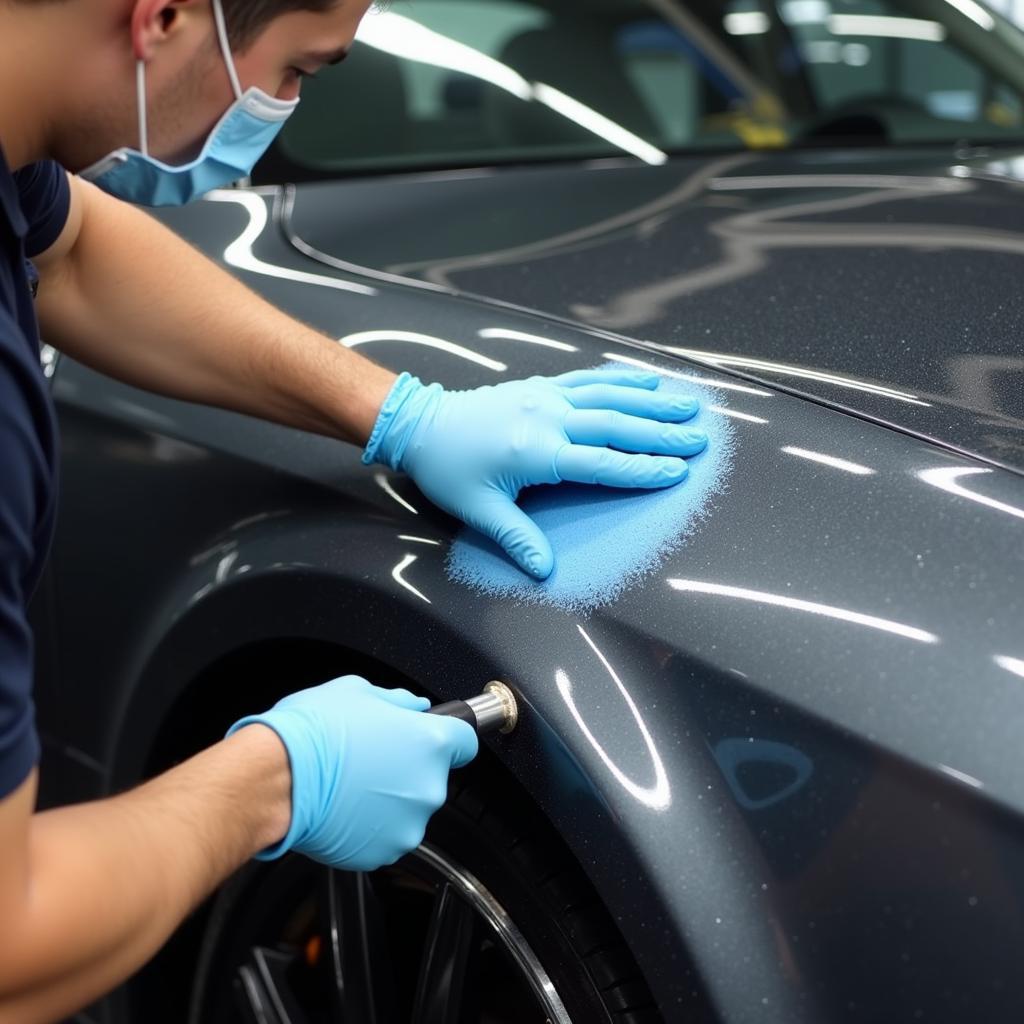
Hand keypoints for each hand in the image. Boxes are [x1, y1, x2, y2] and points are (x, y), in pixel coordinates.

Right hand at [227, 676, 477, 870]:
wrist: (276, 780)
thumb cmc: (313, 733)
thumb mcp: (357, 692)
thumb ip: (397, 701)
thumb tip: (413, 707)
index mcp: (431, 744)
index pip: (465, 741)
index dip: (447, 736)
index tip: (431, 738)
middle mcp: (428, 788)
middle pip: (431, 776)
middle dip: (407, 768)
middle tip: (371, 757)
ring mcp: (407, 825)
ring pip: (408, 809)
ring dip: (389, 800)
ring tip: (351, 784)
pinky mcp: (382, 853)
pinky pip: (384, 835)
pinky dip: (369, 826)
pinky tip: (343, 806)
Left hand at [363, 367, 706, 577]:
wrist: (423, 424)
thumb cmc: (449, 470)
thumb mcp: (480, 511)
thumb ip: (517, 538)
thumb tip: (543, 570)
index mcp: (537, 452)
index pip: (602, 462)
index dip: (641, 468)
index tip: (676, 472)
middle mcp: (548, 418)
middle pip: (616, 425)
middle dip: (660, 433)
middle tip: (698, 438)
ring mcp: (546, 398)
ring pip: (609, 396)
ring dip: (650, 400)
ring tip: (688, 404)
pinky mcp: (541, 387)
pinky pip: (588, 379)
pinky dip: (620, 379)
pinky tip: (646, 380)